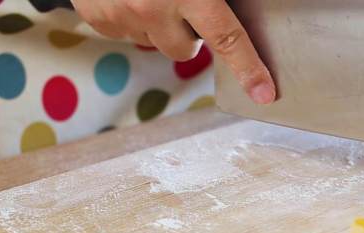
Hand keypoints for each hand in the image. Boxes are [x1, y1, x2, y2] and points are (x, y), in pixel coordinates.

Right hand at [71, 0, 275, 104]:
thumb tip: (227, 7)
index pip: (226, 37)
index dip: (248, 67)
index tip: (264, 93)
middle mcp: (152, 9)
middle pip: (187, 50)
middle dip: (190, 32)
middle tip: (185, 1)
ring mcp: (122, 17)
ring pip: (155, 41)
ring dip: (159, 22)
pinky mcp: (99, 19)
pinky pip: (126, 32)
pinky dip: (132, 16)